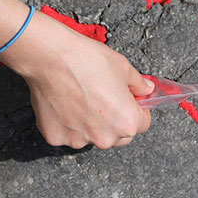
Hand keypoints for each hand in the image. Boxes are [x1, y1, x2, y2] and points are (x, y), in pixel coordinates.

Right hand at [0, 10, 153, 148]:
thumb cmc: (87, 61)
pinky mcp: (56, 137)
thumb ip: (139, 84)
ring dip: (92, 124)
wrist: (52, 58)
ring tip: (83, 99)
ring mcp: (79, 140)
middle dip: (117, 121)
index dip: (139, 110)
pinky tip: (66, 104)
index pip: (142, 124)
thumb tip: (145, 89)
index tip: (132, 102)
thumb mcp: (123, 67)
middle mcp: (104, 137)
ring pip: (92, 136)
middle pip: (119, 136)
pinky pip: (69, 134)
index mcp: (126, 122)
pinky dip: (69, 123)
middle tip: (107, 99)